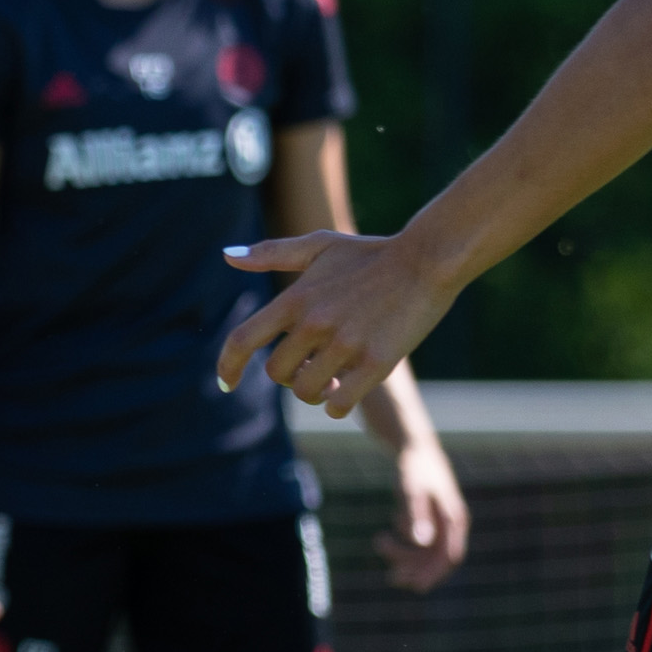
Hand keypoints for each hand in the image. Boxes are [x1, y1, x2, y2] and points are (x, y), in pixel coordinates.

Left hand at [215, 228, 453, 418]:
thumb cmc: (370, 255)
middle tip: (311, 367)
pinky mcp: (376, 362)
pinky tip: (348, 390)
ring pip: (307, 392)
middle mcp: (314, 323)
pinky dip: (338, 405)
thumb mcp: (319, 246)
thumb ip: (272, 254)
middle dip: (290, 376)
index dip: (227, 366)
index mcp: (295, 298)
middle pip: (277, 373)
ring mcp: (345, 344)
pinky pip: (340, 404)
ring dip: (316, 392)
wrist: (426, 260)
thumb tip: (227, 256)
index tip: (225, 383)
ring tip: (334, 377)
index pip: (243, 339)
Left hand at [378, 442, 471, 592]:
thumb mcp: (413, 491)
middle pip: (436, 559)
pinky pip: (416, 544)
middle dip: (415, 571)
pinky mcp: (428, 521)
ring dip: (403, 557)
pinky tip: (384, 535)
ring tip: (379, 543)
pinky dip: (400, 545)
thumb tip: (421, 543)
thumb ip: (417, 516)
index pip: (450, 556)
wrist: (413, 447)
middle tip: (392, 578)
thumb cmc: (415, 468)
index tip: (417, 587)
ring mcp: (439, 524)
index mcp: (454, 520)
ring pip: (423, 553)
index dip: (435, 574)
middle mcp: (450, 525)